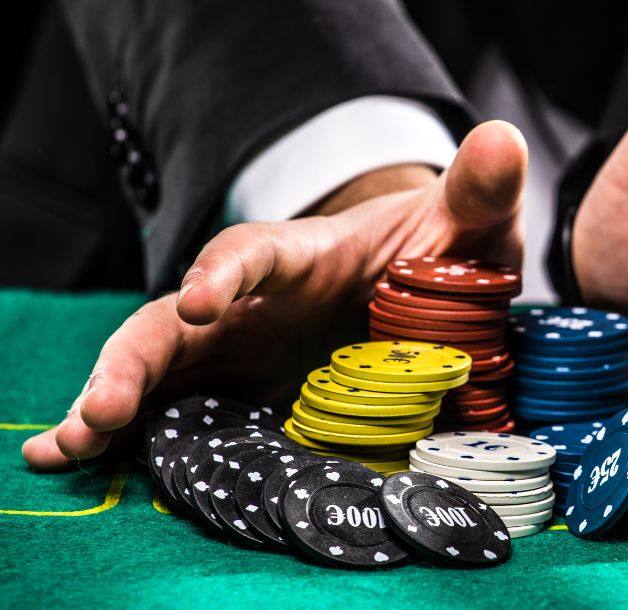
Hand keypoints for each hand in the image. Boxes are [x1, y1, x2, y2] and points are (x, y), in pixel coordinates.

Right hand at [22, 121, 527, 469]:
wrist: (417, 289)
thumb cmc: (434, 254)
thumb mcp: (466, 229)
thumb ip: (479, 193)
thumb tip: (504, 141)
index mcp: (303, 257)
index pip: (253, 254)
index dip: (224, 275)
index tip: (202, 305)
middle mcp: (251, 303)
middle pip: (175, 323)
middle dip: (137, 362)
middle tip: (104, 412)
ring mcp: (235, 349)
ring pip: (159, 369)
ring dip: (112, 403)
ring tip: (66, 448)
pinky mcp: (237, 390)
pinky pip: (178, 410)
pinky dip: (133, 435)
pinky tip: (82, 460)